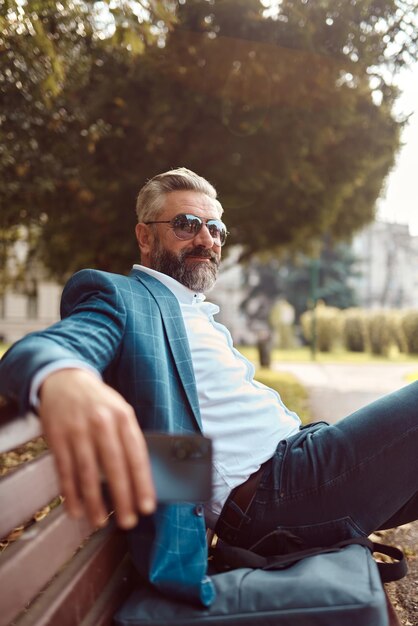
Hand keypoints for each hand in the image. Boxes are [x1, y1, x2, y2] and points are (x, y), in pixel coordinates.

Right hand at [38, 368, 155, 528]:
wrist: (64, 380)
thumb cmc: (99, 402)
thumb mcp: (120, 411)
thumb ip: (128, 439)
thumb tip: (139, 478)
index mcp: (123, 417)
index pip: (136, 454)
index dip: (142, 483)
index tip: (147, 506)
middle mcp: (101, 423)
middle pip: (114, 466)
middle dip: (122, 497)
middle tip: (128, 521)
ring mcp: (77, 430)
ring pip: (87, 473)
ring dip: (94, 501)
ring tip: (100, 521)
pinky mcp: (57, 437)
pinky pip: (65, 470)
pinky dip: (70, 493)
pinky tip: (76, 509)